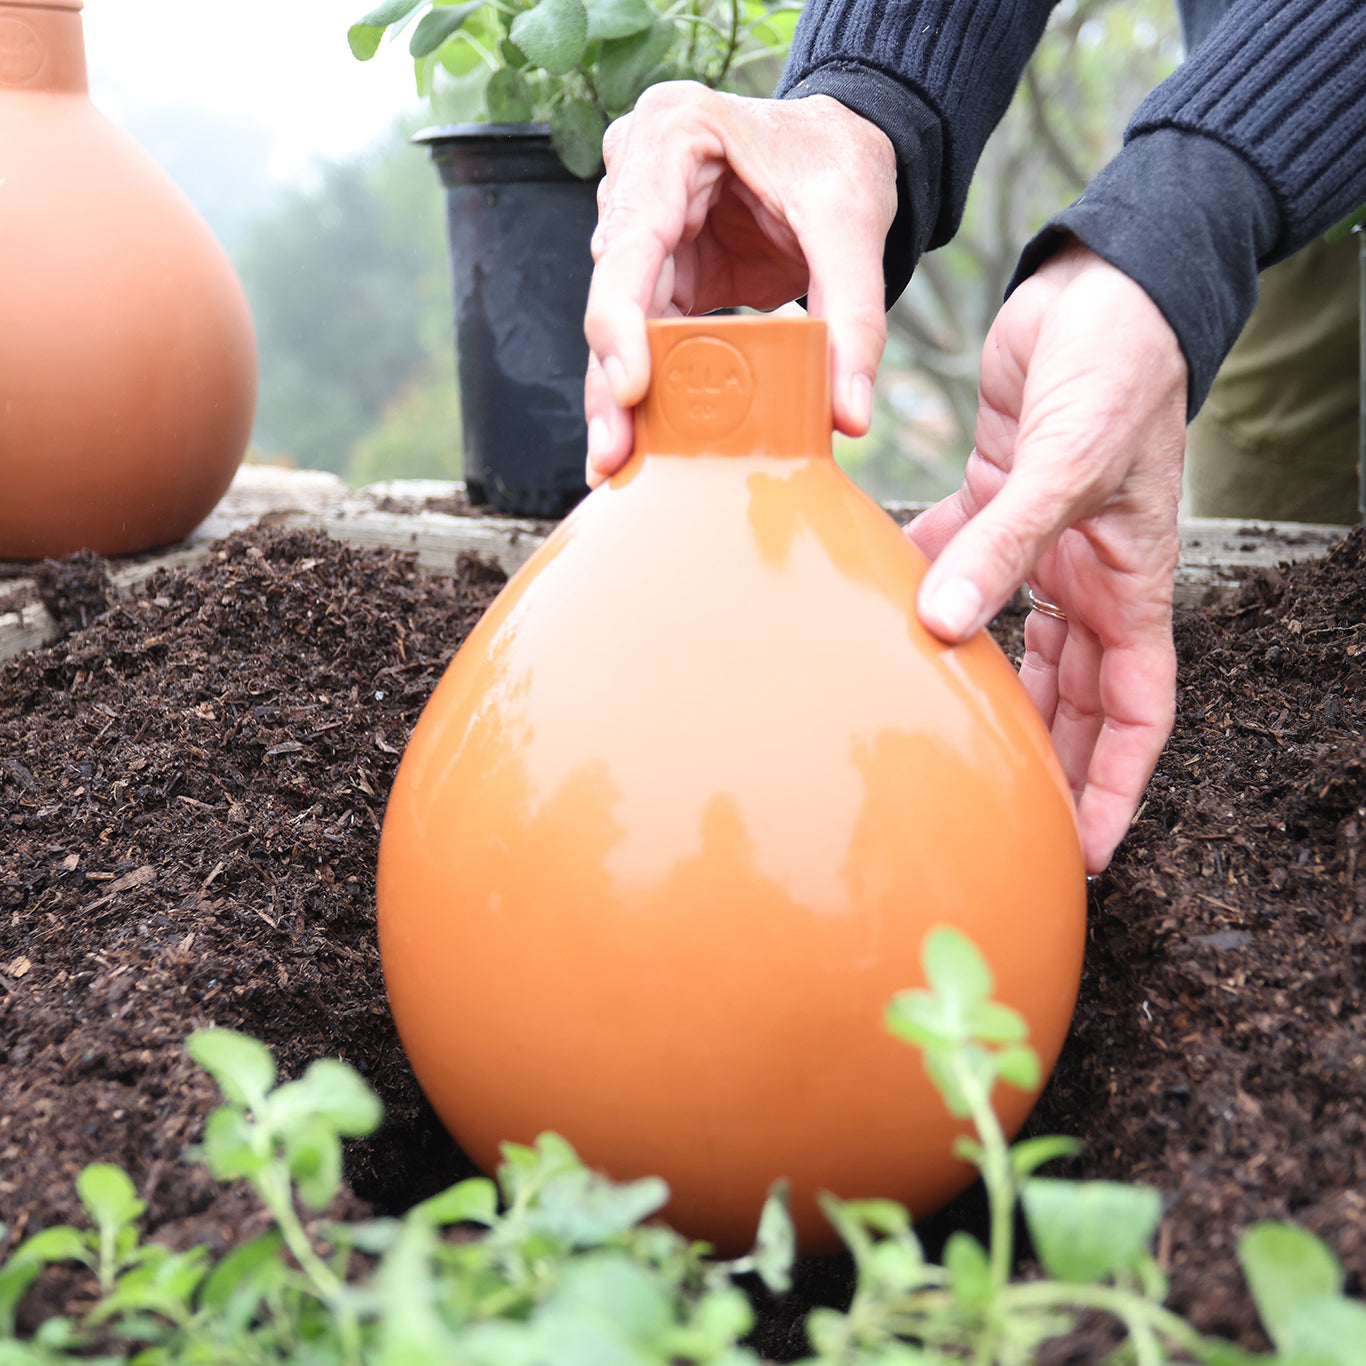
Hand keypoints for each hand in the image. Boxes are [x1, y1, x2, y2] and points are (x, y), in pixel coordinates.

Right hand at [582, 82, 896, 483]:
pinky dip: (651, 391)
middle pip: (613, 294)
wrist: (847, 146)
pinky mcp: (664, 272)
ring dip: (621, 399)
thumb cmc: (840, 159)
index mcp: (672, 134)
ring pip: (621, 326)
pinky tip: (640, 444)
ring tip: (618, 464)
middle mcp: (638, 178)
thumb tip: (847, 415)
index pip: (630, 242)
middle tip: (612, 456)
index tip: (630, 390)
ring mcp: (645, 229)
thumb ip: (854, 317)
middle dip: (612, 381)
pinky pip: (649, 338)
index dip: (621, 322)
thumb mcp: (854, 225)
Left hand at [907, 242, 1187, 872]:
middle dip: (1042, 759)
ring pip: (1010, 642)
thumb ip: (1005, 548)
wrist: (1094, 287)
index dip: (1115, 785)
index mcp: (1130, 586)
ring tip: (926, 737)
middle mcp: (1084, 578)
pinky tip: (881, 615)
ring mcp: (1036, 544)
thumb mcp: (1068, 466)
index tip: (1085, 850)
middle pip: (1069, 697)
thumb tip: (942, 628)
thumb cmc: (1117, 370)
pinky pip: (955, 562)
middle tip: (994, 816)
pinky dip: (922, 588)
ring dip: (976, 687)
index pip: (1136, 713)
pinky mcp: (991, 503)